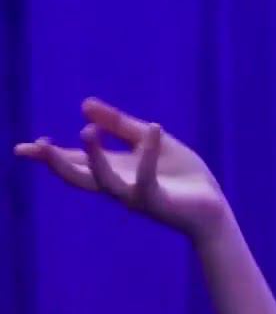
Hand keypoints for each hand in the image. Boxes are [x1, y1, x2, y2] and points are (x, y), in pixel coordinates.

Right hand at [13, 97, 229, 241]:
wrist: (213, 209)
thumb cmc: (183, 178)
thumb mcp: (152, 142)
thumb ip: (121, 125)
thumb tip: (84, 104)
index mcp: (115, 170)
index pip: (76, 162)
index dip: (49, 155)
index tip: (24, 147)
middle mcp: (119, 185)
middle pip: (79, 177)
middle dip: (56, 163)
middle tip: (36, 146)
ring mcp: (135, 196)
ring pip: (105, 181)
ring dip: (95, 157)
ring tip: (86, 130)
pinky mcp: (157, 201)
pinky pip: (147, 179)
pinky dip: (148, 154)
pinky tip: (154, 129)